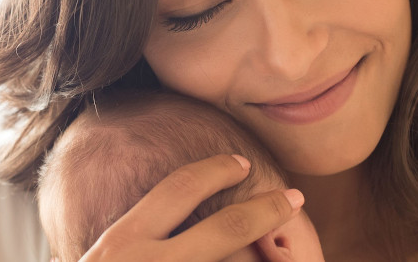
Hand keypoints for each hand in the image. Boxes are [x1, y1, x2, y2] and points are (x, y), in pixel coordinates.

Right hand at [77, 154, 304, 261]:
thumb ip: (124, 248)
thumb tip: (150, 232)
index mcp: (123, 242)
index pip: (177, 189)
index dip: (214, 171)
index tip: (241, 164)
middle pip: (225, 228)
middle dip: (267, 210)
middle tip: (293, 199)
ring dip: (264, 260)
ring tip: (285, 254)